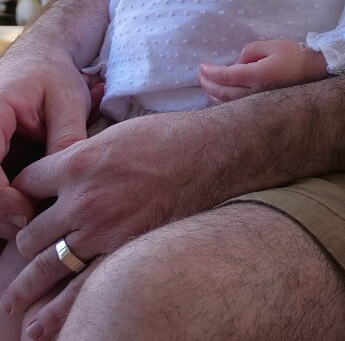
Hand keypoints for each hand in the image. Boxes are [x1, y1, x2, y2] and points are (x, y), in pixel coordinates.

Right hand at [0, 33, 95, 236]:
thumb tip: (67, 183)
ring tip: (25, 222)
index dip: (2, 199)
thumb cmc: (53, 75)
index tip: (28, 215)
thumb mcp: (67, 102)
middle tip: (27, 227)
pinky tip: (20, 211)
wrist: (38, 56)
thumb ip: (65, 140)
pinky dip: (1, 198)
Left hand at [3, 108, 239, 319]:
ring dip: (26, 286)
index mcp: (76, 164)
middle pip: (30, 233)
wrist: (212, 153)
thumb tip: (62, 172)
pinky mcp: (124, 250)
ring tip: (13, 302)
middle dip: (24, 244)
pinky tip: (41, 324)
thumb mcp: (114, 135)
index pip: (25, 184)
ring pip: (45, 265)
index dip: (22, 193)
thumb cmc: (168, 137)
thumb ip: (82, 157)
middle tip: (24, 254)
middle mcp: (81, 201)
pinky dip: (58, 309)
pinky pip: (81, 287)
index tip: (25, 203)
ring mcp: (102, 230)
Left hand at [197, 41, 327, 101]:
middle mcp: (254, 91)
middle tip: (199, 75)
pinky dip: (224, 100)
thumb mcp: (272, 45)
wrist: (317, 71)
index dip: (210, 72)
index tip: (201, 66)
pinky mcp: (263, 104)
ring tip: (206, 86)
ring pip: (229, 101)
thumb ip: (250, 51)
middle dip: (208, 83)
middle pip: (223, 91)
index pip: (225, 75)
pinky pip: (238, 105)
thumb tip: (237, 62)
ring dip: (214, 93)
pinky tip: (221, 97)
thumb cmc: (295, 55)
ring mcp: (259, 101)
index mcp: (256, 75)